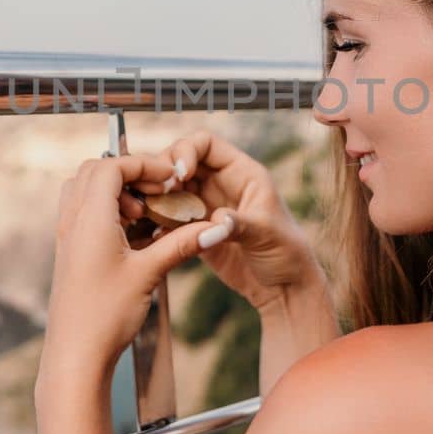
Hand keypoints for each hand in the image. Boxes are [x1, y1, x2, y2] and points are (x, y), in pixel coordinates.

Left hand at [39, 152, 232, 388]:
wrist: (76, 356)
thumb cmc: (105, 317)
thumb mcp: (149, 274)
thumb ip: (181, 244)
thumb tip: (213, 226)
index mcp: (89, 219)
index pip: (112, 166)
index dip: (144, 164)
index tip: (170, 177)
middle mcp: (73, 222)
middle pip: (96, 171)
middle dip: (131, 172)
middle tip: (160, 189)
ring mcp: (68, 237)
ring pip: (87, 191)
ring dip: (118, 191)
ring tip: (146, 212)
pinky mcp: (71, 253)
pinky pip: (86, 214)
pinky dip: (110, 211)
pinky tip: (135, 234)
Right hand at [118, 128, 321, 312]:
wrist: (281, 289)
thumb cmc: (286, 254)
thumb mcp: (267, 234)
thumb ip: (240, 223)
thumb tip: (217, 218)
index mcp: (241, 173)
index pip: (206, 144)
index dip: (187, 151)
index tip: (177, 175)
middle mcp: (220, 184)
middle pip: (180, 162)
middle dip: (163, 172)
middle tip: (155, 193)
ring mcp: (205, 206)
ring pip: (170, 189)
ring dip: (155, 196)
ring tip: (146, 210)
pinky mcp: (194, 230)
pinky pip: (168, 217)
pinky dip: (157, 221)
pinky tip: (151, 231)